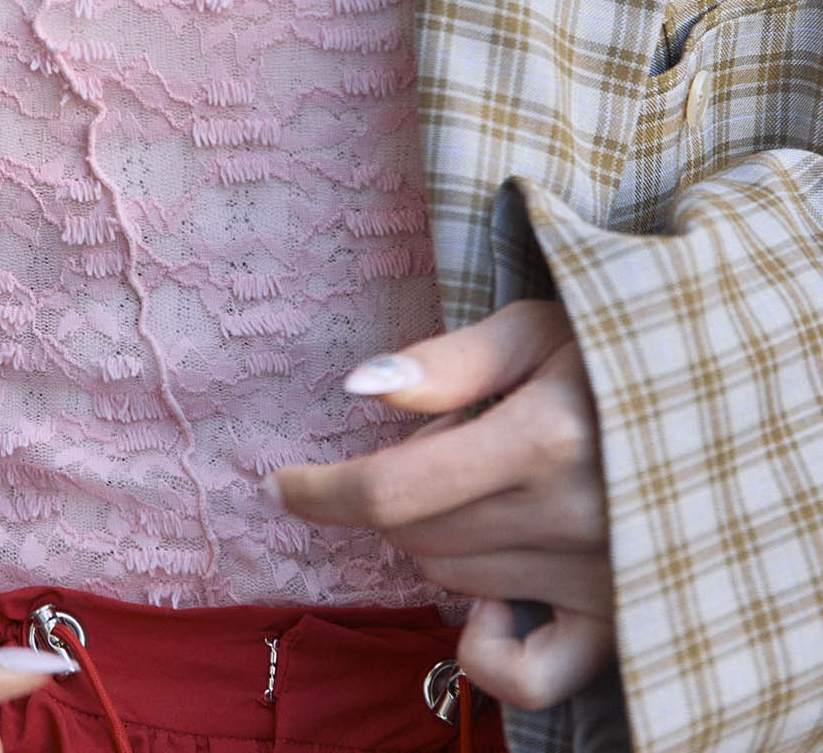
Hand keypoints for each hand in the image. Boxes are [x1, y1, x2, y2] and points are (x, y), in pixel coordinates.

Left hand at [268, 299, 613, 711]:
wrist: (718, 403)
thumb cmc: (615, 351)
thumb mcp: (534, 327)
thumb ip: (446, 361)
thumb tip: (358, 386)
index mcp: (545, 437)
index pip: (394, 489)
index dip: (323, 491)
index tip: (284, 483)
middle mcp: (572, 518)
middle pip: (415, 533)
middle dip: (399, 487)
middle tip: (454, 439)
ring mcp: (598, 578)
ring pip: (452, 578)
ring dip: (441, 534)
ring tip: (492, 482)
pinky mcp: (618, 621)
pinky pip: (526, 675)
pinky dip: (484, 644)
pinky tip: (484, 601)